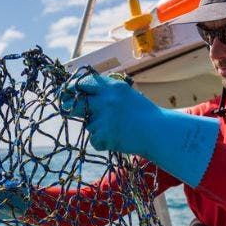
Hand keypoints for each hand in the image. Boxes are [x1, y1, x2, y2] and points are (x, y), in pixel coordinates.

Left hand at [60, 73, 219, 186]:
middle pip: (76, 102)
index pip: (84, 82)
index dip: (72, 87)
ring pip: (89, 125)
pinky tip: (118, 140)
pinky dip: (103, 142)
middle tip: (67, 108)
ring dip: (97, 129)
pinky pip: (95, 140)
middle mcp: (106, 100)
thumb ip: (108, 95)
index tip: (66, 91)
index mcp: (113, 87)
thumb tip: (84, 96)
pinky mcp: (103, 135)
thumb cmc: (146, 116)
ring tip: (117, 130)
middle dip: (69, 106)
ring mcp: (103, 118)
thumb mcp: (127, 96)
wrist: (159, 133)